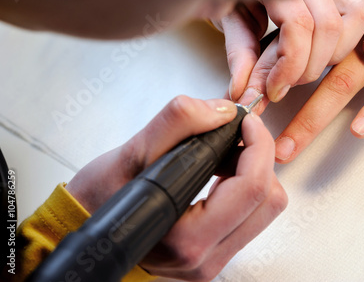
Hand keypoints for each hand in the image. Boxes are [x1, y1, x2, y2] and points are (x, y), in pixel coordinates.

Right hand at [66, 96, 286, 280]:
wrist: (84, 228)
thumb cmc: (98, 198)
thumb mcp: (131, 153)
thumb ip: (177, 123)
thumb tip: (222, 111)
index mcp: (186, 238)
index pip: (252, 187)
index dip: (258, 144)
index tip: (246, 121)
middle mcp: (204, 258)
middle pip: (269, 199)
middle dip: (260, 157)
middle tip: (238, 133)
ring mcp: (211, 262)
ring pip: (266, 210)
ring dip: (255, 173)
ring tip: (227, 154)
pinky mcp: (214, 256)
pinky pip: (251, 218)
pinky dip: (246, 188)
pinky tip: (221, 173)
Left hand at [213, 0, 363, 107]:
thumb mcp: (231, 17)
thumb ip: (239, 52)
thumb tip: (245, 92)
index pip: (299, 26)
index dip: (289, 66)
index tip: (276, 89)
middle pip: (329, 26)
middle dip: (310, 67)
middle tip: (288, 83)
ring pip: (358, 15)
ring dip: (339, 53)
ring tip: (313, 68)